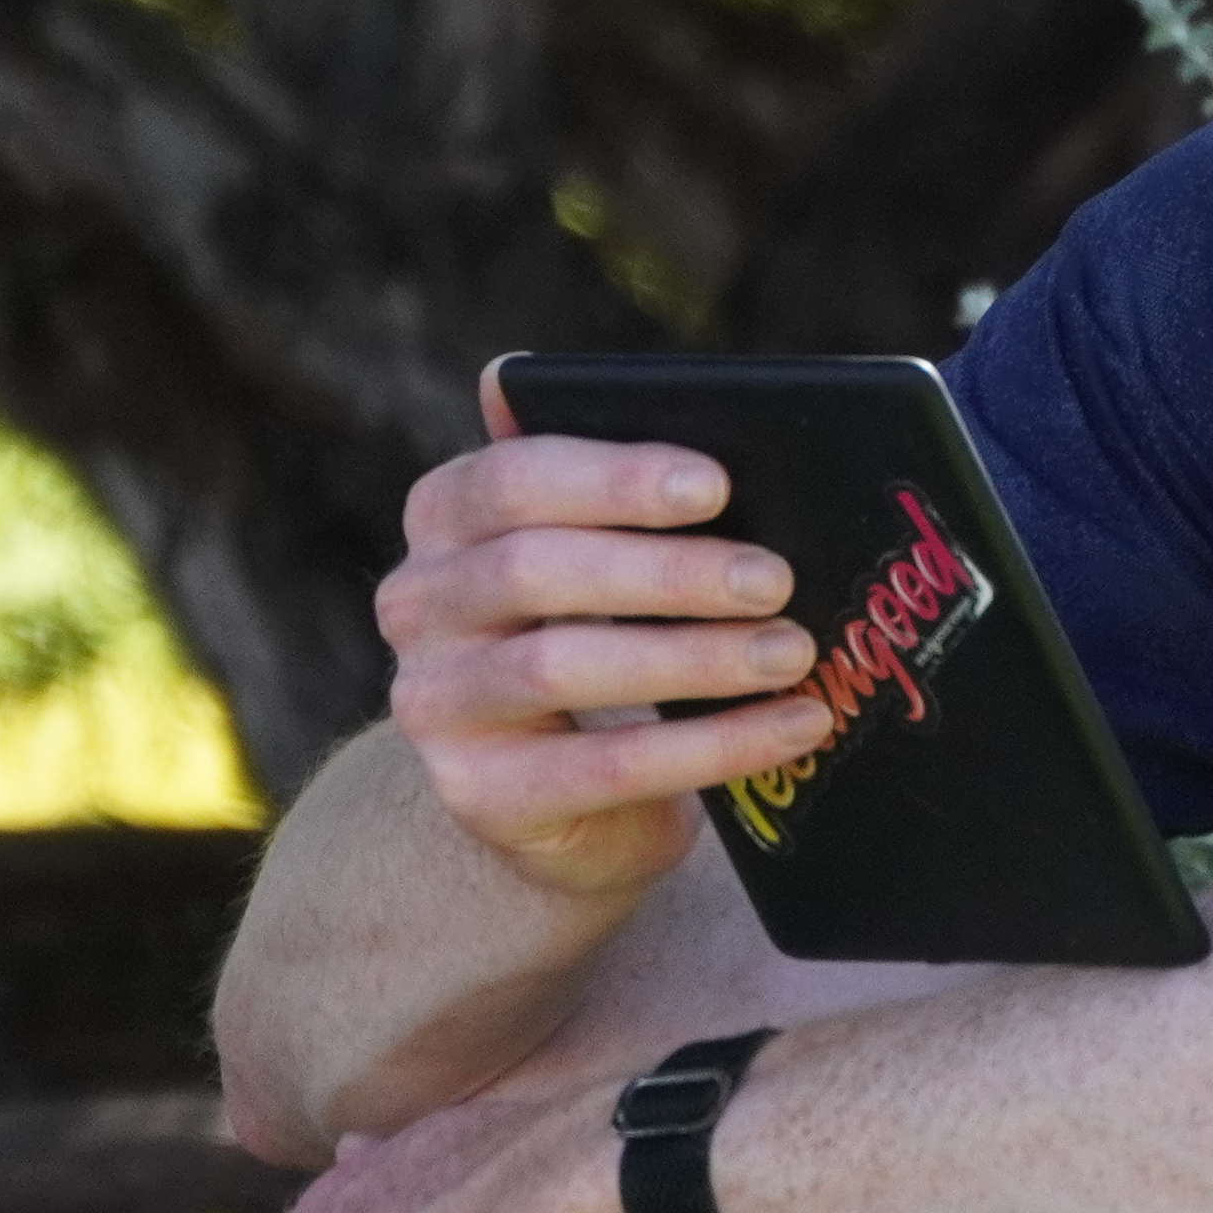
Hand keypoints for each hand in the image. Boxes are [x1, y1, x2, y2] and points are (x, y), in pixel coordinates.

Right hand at [376, 369, 837, 908]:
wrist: (565, 797)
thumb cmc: (601, 635)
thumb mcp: (602, 557)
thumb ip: (627, 490)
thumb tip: (709, 415)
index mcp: (445, 517)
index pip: (512, 478)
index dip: (614, 478)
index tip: (715, 485)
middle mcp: (417, 603)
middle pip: (533, 571)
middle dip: (667, 573)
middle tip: (774, 579)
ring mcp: (435, 705)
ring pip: (560, 668)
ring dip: (694, 658)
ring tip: (791, 652)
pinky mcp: (480, 794)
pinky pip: (606, 768)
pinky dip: (713, 747)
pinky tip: (794, 727)